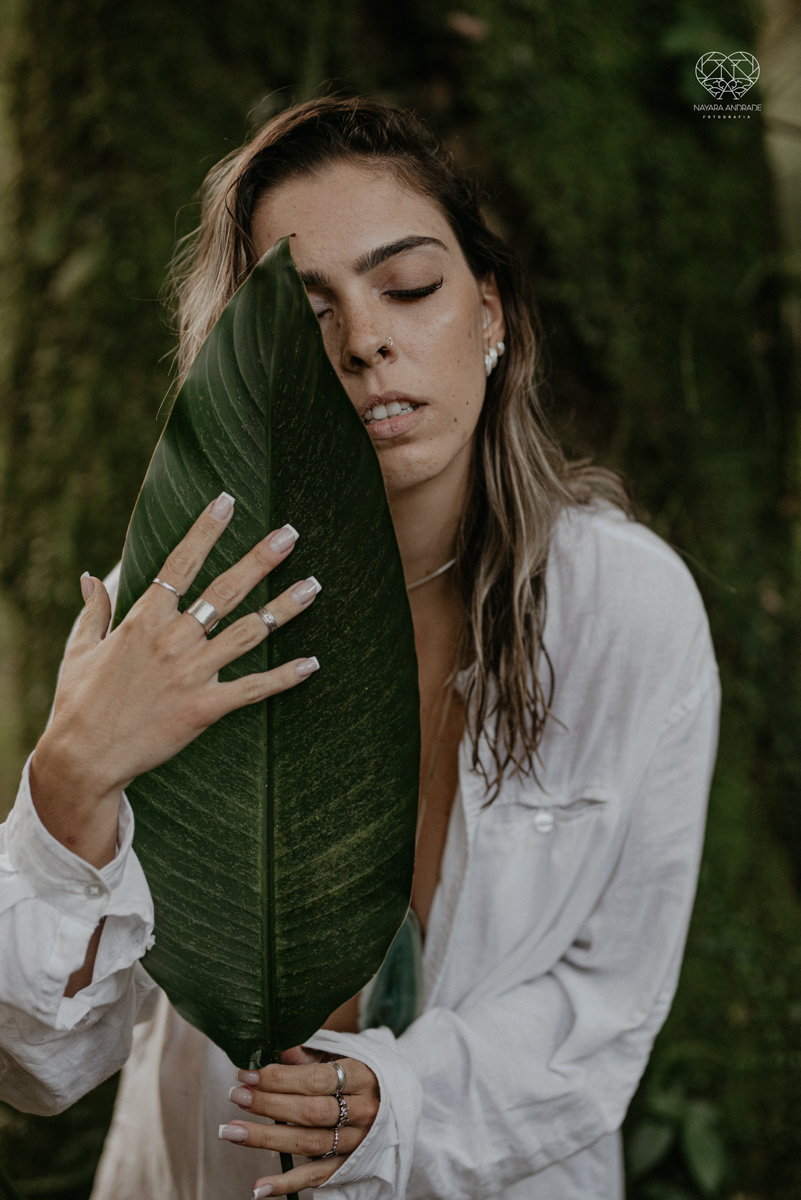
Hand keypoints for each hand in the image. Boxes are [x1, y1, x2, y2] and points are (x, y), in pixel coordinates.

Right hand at [31, 492, 320, 866]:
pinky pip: (252, 688)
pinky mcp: (204, 707)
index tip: (228, 502)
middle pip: (225, 589)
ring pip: (249, 632)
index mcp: (143, 619)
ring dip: (284, 607)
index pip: (180, 563)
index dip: (205, 531)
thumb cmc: (77, 702)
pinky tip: (312, 663)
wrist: (83, 757)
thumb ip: (94, 609)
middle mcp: (173, 639)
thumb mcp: (80, 648)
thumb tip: (91, 577)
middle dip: (261, 559)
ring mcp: (192, 672)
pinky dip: (284, 677)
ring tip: (314, 585)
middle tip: (290, 533)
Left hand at [221, 1047, 379, 1195]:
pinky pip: (316, 1177)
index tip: (247, 1074)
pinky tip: (258, 1188)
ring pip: (309, 1144)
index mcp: (362, 1076)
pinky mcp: (349, 1166)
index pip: (317, 1079)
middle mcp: (363, 1111)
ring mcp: (357, 1142)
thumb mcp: (340, 1055)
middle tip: (236, 1096)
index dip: (279, 1078)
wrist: (395, 1100)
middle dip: (269, 1104)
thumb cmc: (357, 1073)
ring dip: (266, 1139)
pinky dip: (286, 1185)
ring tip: (231, 1131)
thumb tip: (273, 1049)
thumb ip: (306, 1056)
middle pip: (311, 1112)